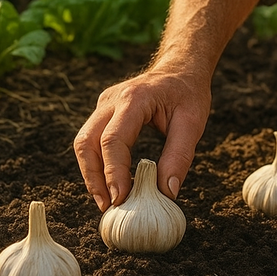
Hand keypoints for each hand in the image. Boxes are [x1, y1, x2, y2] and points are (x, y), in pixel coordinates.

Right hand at [73, 67, 210, 211]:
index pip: (113, 139)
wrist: (180, 69)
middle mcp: (112, 100)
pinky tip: (109, 184)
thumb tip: (166, 193)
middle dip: (93, 177)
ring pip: (83, 142)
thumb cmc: (188, 94)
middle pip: (87, 142)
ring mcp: (104, 104)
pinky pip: (91, 140)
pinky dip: (96, 164)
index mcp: (134, 99)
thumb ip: (179, 157)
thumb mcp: (193, 124)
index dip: (113, 172)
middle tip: (107, 207)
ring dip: (91, 173)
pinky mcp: (103, 111)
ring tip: (106, 201)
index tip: (120, 199)